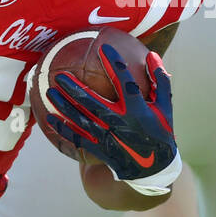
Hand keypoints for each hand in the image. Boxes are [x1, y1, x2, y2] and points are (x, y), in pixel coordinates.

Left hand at [45, 45, 178, 192]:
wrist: (153, 168)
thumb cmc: (159, 130)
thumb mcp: (165, 106)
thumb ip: (159, 80)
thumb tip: (151, 54)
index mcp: (138, 109)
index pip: (125, 82)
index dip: (115, 64)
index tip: (103, 48)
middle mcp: (121, 122)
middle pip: (93, 103)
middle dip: (75, 88)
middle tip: (60, 75)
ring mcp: (108, 137)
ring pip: (81, 120)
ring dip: (64, 106)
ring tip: (50, 92)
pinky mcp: (100, 150)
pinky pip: (78, 138)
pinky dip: (63, 129)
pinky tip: (50, 119)